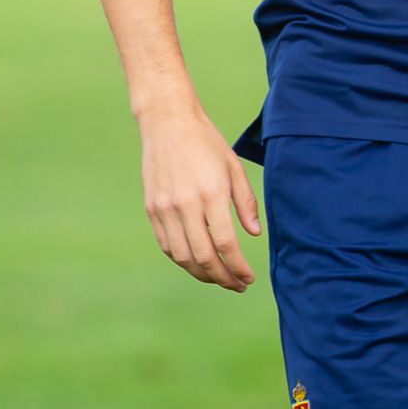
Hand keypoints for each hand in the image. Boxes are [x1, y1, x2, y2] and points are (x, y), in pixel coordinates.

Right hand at [139, 109, 261, 291]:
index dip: (238, 267)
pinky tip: (197, 263)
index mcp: (211, 193)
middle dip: (223, 277)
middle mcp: (186, 204)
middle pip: (204, 256)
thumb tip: (255, 235)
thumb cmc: (206, 143)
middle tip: (237, 285)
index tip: (249, 278)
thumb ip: (245, 202)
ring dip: (202, 274)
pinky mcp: (152, 209)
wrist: (167, 122)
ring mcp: (165, 208)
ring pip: (182, 257)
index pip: (226, 244)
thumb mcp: (234, 167)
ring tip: (219, 278)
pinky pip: (167, 246)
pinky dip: (182, 260)